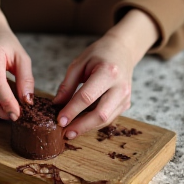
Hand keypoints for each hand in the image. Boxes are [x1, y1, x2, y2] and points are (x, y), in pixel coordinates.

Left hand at [53, 9, 158, 138]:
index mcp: (108, 72)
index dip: (72, 110)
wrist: (121, 50)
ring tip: (71, 131)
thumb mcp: (79, 63)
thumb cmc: (99, 54)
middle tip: (65, 132)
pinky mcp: (126, 103)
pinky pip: (109, 117)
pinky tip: (82, 123)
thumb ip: (67, 84)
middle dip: (81, 126)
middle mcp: (120, 86)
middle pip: (100, 114)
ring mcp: (126, 96)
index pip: (87, 97)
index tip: (59, 120)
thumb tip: (57, 104)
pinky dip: (95, 122)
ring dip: (87, 127)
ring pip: (106, 120)